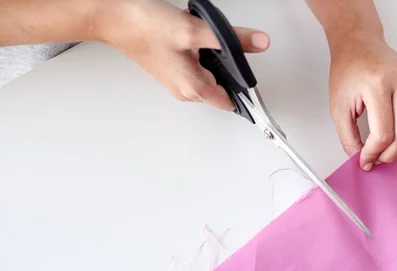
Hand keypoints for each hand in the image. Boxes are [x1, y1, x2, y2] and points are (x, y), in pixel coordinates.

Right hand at [99, 0, 269, 109]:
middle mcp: (186, 90)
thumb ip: (230, 39)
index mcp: (193, 88)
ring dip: (214, 55)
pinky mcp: (174, 67)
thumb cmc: (143, 27)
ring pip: (212, 72)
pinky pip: (199, 62)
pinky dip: (202, 48)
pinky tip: (191, 33)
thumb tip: (260, 43)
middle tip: (222, 44)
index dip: (245, 91)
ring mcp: (179, 79)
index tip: (254, 78)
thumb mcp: (194, 31)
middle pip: (224, 86)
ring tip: (199, 36)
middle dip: (229, 65)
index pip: (231, 102)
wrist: (112, 17)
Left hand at [328, 36, 396, 170]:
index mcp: (377, 85)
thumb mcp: (338, 107)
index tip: (365, 160)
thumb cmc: (348, 72)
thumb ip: (348, 137)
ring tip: (390, 153)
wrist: (360, 45)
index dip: (374, 153)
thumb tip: (363, 160)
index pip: (382, 133)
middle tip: (377, 160)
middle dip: (391, 155)